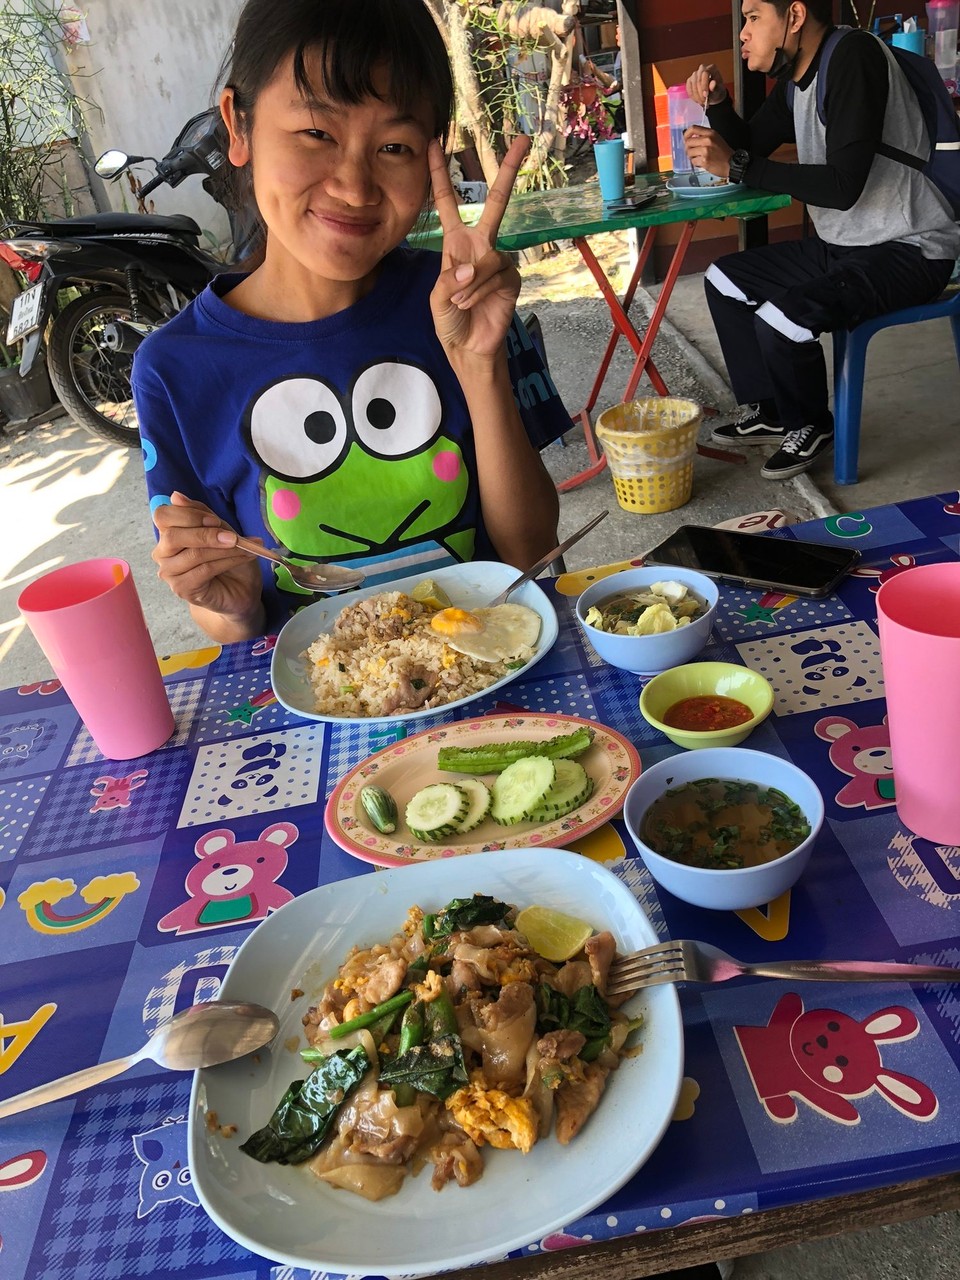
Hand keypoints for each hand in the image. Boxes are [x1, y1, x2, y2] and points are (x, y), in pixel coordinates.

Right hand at [152, 492, 262, 622]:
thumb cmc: (229, 558)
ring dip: (223, 549)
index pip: (163, 516)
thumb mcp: (220, 529)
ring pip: (193, 554)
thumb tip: (176, 496)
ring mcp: (170, 573)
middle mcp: (163, 553)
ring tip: (245, 548)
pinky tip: (243, 558)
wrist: (241, 590)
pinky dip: (227, 561)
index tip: (214, 520)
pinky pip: (204, 570)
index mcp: (168, 533)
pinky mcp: (182, 589)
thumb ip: (200, 513)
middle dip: (205, 533)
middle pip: (172, 536)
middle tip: (232, 537)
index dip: (188, 515)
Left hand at [428, 134, 529, 362]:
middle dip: (509, 171)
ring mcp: (499, 261)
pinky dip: (481, 290)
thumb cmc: (450, 321)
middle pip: (496, 202)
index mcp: (456, 243)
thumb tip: (471, 267)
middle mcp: (481, 245)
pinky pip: (498, 274)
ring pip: (489, 258)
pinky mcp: (512, 278)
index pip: (448, 203)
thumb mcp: (437, 298)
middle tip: (523, 140)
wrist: (469, 348)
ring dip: (471, 283)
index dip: (439, 176)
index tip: (435, 144)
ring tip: (460, 302)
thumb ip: (448, 280)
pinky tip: (472, 304)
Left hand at [682, 126, 733, 178]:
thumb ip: (704, 136)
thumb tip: (690, 137)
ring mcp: (705, 151)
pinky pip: (693, 161)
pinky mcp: (704, 161)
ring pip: (689, 152)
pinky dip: (696, 163)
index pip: (693, 128)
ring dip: (691, 156)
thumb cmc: (723, 151)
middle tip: (692, 151)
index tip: (685, 139)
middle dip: (688, 148)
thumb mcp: (716, 138)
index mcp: (710, 133)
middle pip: (688, 142)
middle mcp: (707, 140)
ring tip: (698, 157)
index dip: (686, 134)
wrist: (732, 163)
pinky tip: (702, 162)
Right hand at [685, 63, 726, 107]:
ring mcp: (695, 74)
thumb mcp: (718, 91)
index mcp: (712, 68)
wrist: (713, 94)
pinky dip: (692, 96)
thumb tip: (713, 83)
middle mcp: (702, 68)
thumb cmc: (717, 91)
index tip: (706, 95)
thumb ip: (715, 87)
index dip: (704, 85)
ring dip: (696, 96)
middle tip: (704, 102)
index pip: (705, 73)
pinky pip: (688, 88)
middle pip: (698, 80)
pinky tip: (697, 100)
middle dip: (700, 93)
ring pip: (693, 85)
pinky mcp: (690, 80)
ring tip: (702, 103)